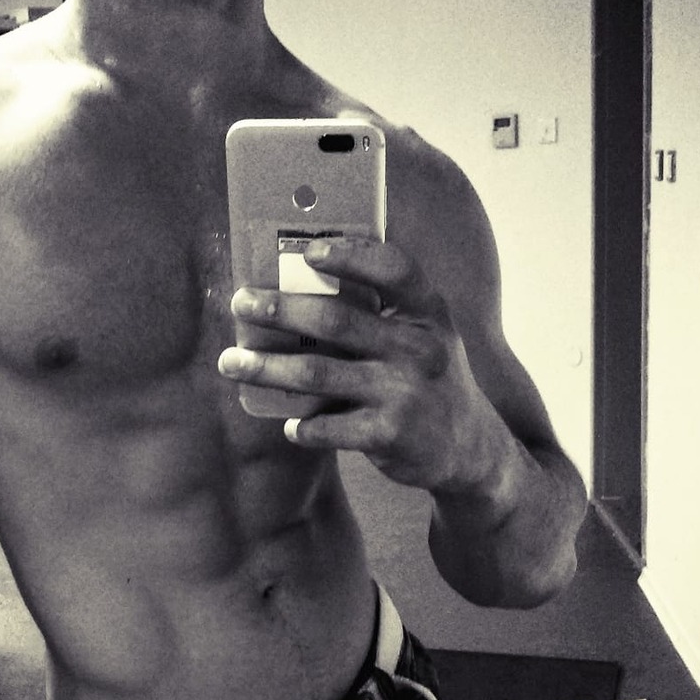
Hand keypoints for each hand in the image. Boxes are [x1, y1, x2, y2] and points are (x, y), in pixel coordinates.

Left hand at [218, 237, 491, 492]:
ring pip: (317, 372)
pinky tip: (287, 424)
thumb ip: (380, 311)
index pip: (393, 269)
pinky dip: (302, 426)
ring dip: (266, 366)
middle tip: (241, 302)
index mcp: (428, 312)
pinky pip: (328, 427)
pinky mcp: (389, 435)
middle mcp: (420, 348)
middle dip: (280, 309)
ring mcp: (405, 393)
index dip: (350, 256)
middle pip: (336, 319)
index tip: (306, 252)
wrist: (468, 447)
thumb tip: (296, 284)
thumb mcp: (422, 334)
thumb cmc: (426, 377)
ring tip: (231, 361)